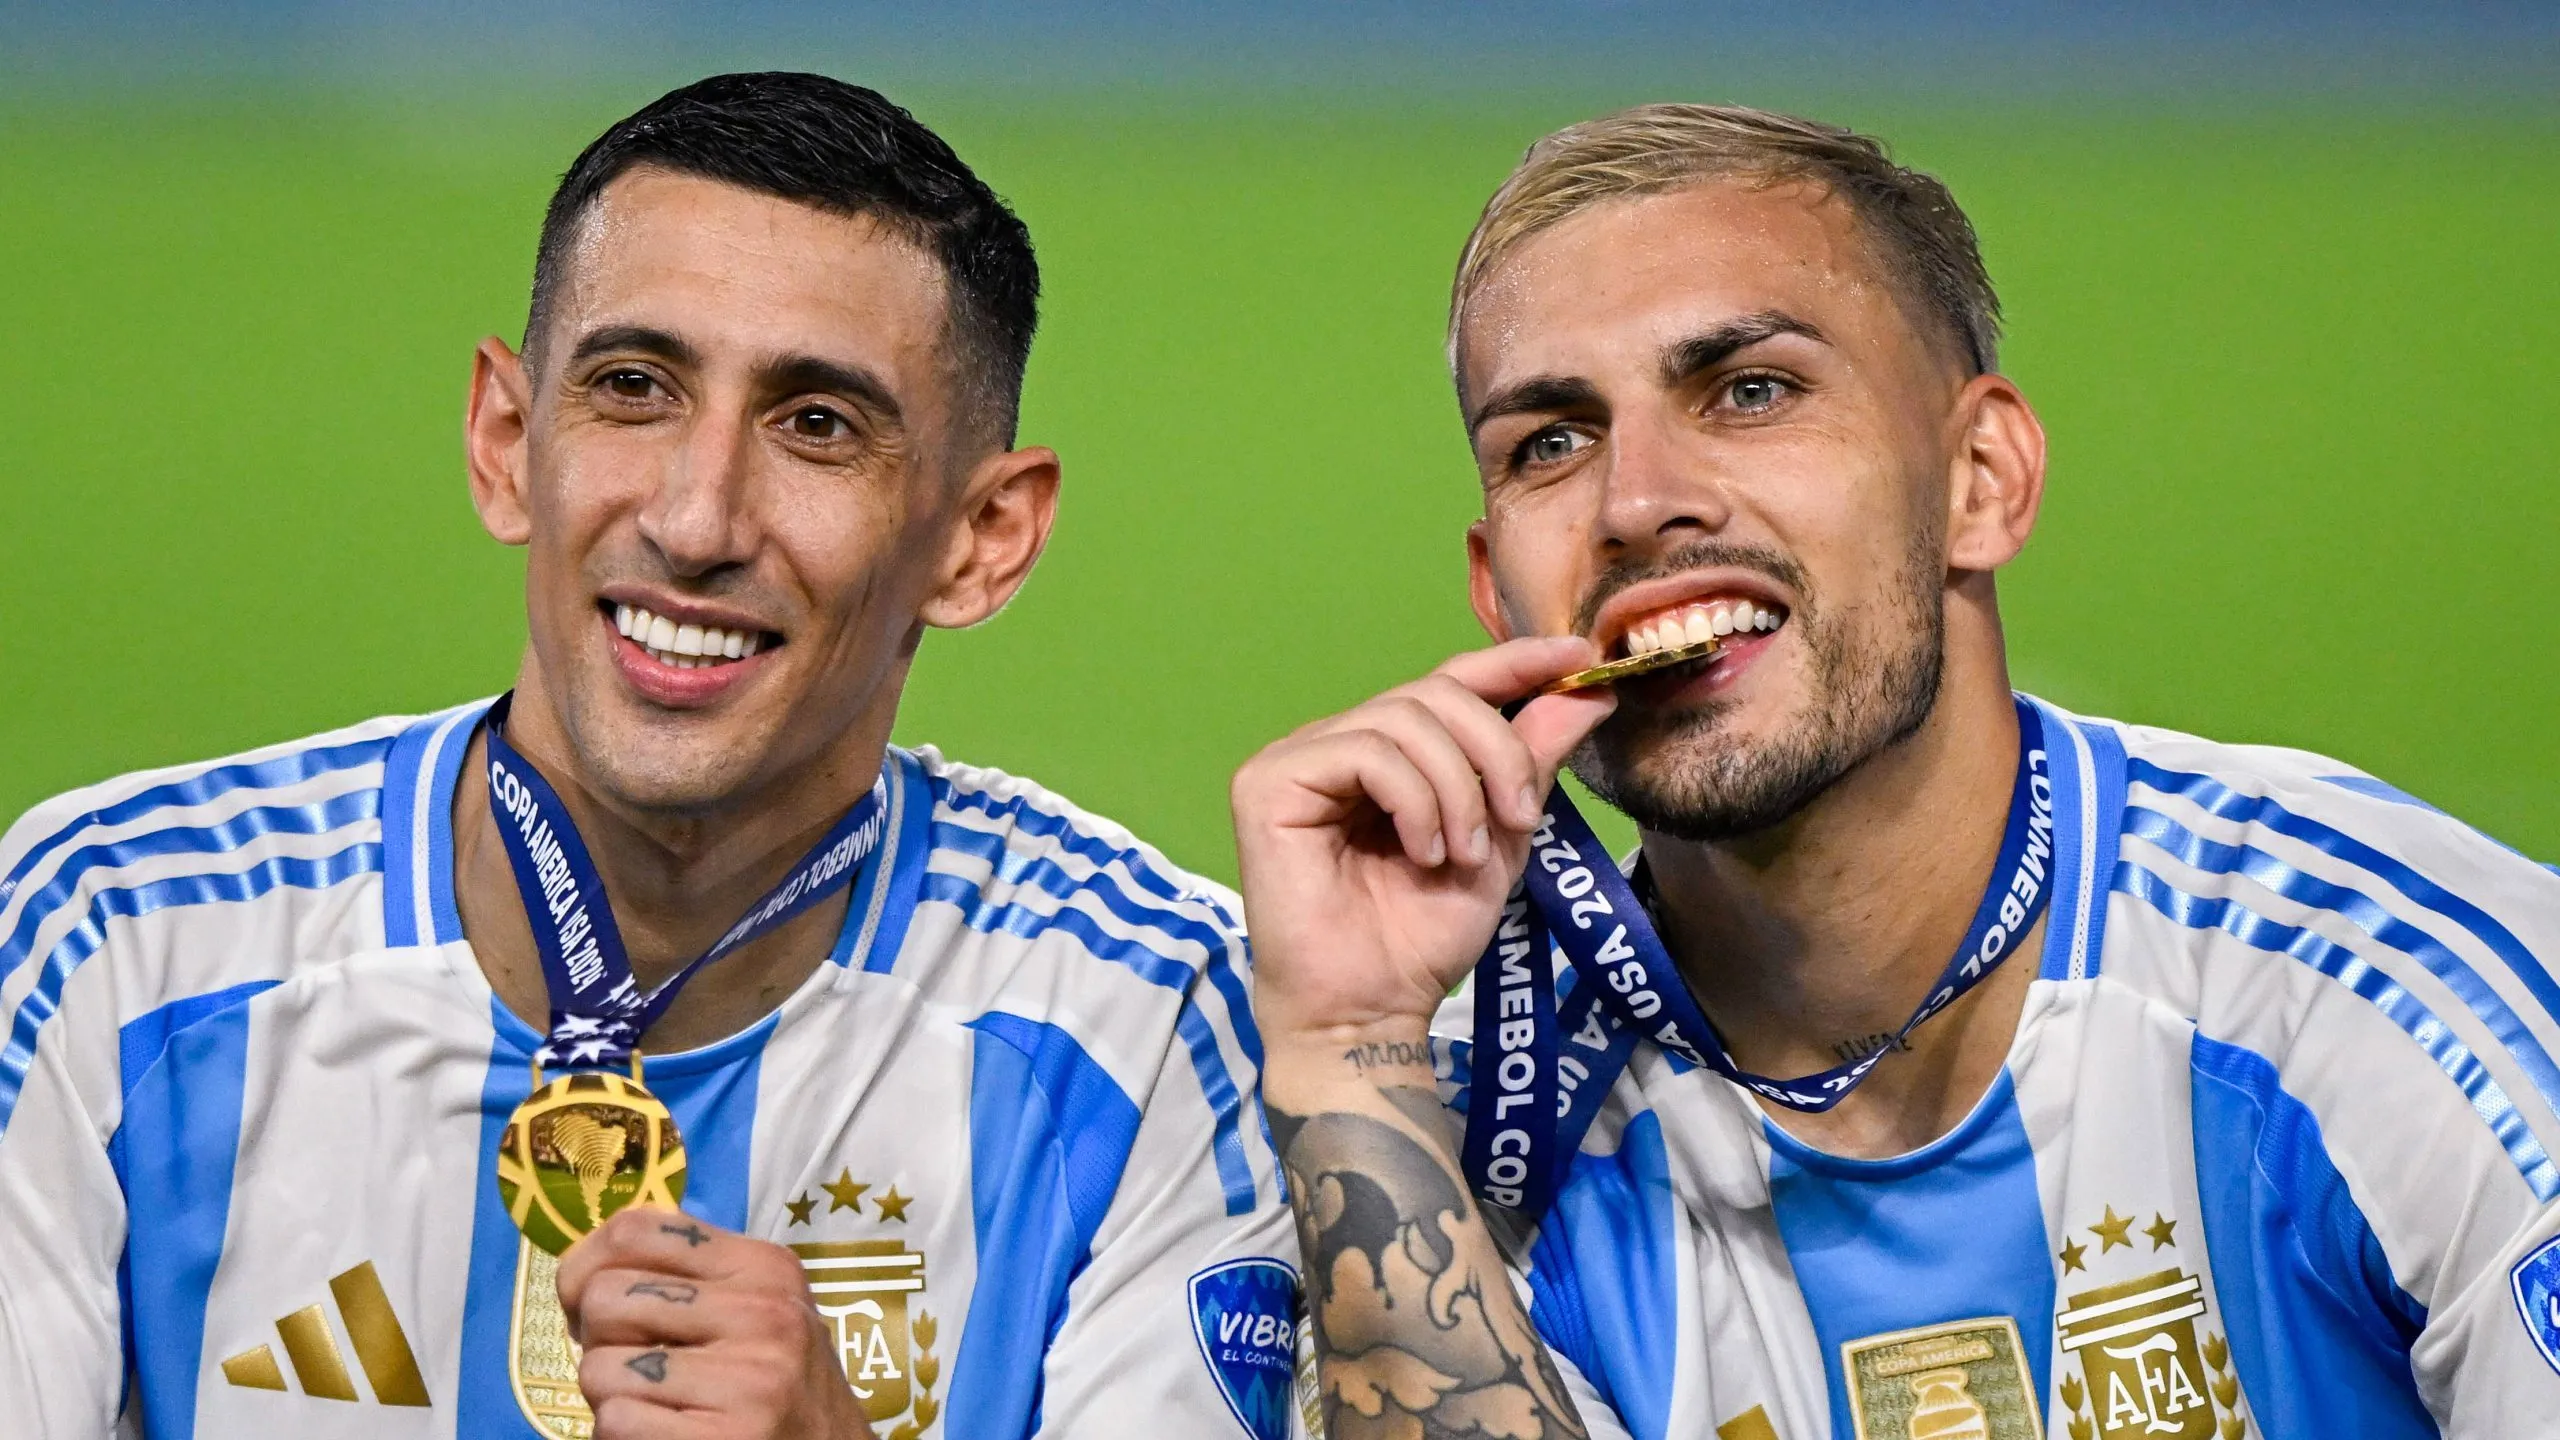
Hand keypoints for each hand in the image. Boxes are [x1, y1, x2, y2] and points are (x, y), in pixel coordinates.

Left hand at [557, 1207, 875, 1439]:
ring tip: (657, 1406)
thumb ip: (691, 1276)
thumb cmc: (780, 1384)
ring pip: (599, 1368)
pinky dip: (622, 1437)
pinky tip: (666, 1434)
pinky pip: (614, 1423)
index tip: (589, 1306)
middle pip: (605, 1299)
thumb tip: (585, 1272)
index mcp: (763, 1266)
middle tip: (630, 1366)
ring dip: (609, 1398)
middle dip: (598, 1341)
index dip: (585, 1268)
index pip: (634, 1230)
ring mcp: (748, 1379)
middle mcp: (762, 1312)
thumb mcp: (758, 1307)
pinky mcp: (725, 1438)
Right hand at [1231, 637, 1614, 1062]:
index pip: (1451, 681)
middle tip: (1518, 819)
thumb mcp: (1500, 840)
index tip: (1581, 656)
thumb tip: (1587, 691)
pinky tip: (1422, 853)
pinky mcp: (1269, 782)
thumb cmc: (1420, 940)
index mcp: (1390, 754)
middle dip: (1496, 750)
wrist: (1368, 1012)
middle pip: (1435, 692)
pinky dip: (1414, 800)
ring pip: (1405, 718)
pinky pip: (1365, 752)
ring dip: (1458, 789)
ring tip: (1464, 855)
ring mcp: (1299, 758)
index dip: (1515, 661)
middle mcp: (1339, 743)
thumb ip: (1530, 764)